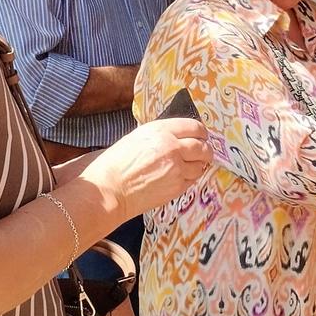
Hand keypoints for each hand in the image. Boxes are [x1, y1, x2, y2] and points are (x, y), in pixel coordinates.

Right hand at [83, 118, 211, 217]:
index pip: (193, 126)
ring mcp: (177, 168)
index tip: (202, 135)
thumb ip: (159, 135)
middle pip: (202, 146)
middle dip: (205, 149)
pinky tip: (182, 176)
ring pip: (201, 165)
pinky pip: (193, 180)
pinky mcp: (177, 187)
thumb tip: (175, 137)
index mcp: (160, 130)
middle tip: (203, 151)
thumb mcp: (137, 137)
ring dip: (199, 164)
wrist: (109, 189)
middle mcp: (172, 147)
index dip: (201, 131)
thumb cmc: (115, 163)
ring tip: (192, 165)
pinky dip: (191, 177)